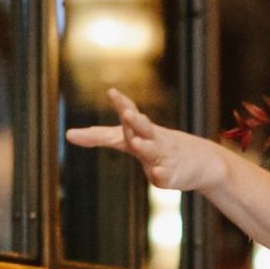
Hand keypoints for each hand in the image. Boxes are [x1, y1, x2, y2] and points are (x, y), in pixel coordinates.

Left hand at [66, 87, 226, 195]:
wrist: (202, 161)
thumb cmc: (158, 147)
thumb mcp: (130, 140)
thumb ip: (101, 136)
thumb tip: (67, 134)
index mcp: (141, 130)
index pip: (128, 116)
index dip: (122, 105)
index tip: (113, 92)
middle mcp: (152, 140)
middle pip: (143, 128)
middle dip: (135, 120)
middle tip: (127, 112)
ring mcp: (163, 156)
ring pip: (152, 150)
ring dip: (144, 145)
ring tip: (136, 142)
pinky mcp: (172, 176)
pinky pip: (164, 176)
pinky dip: (161, 174)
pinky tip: (157, 173)